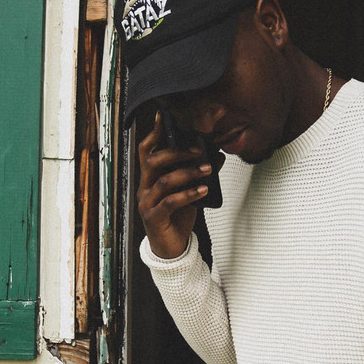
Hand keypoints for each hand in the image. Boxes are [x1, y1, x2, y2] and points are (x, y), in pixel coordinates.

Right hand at [137, 111, 211, 258]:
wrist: (171, 247)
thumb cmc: (177, 217)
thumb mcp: (190, 191)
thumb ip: (199, 173)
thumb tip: (218, 155)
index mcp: (150, 178)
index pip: (147, 150)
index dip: (153, 133)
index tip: (163, 116)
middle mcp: (145, 187)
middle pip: (153, 161)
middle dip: (177, 152)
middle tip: (198, 150)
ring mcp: (147, 203)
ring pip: (164, 181)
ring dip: (188, 172)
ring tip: (207, 170)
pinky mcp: (154, 218)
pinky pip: (170, 202)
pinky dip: (188, 194)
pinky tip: (203, 190)